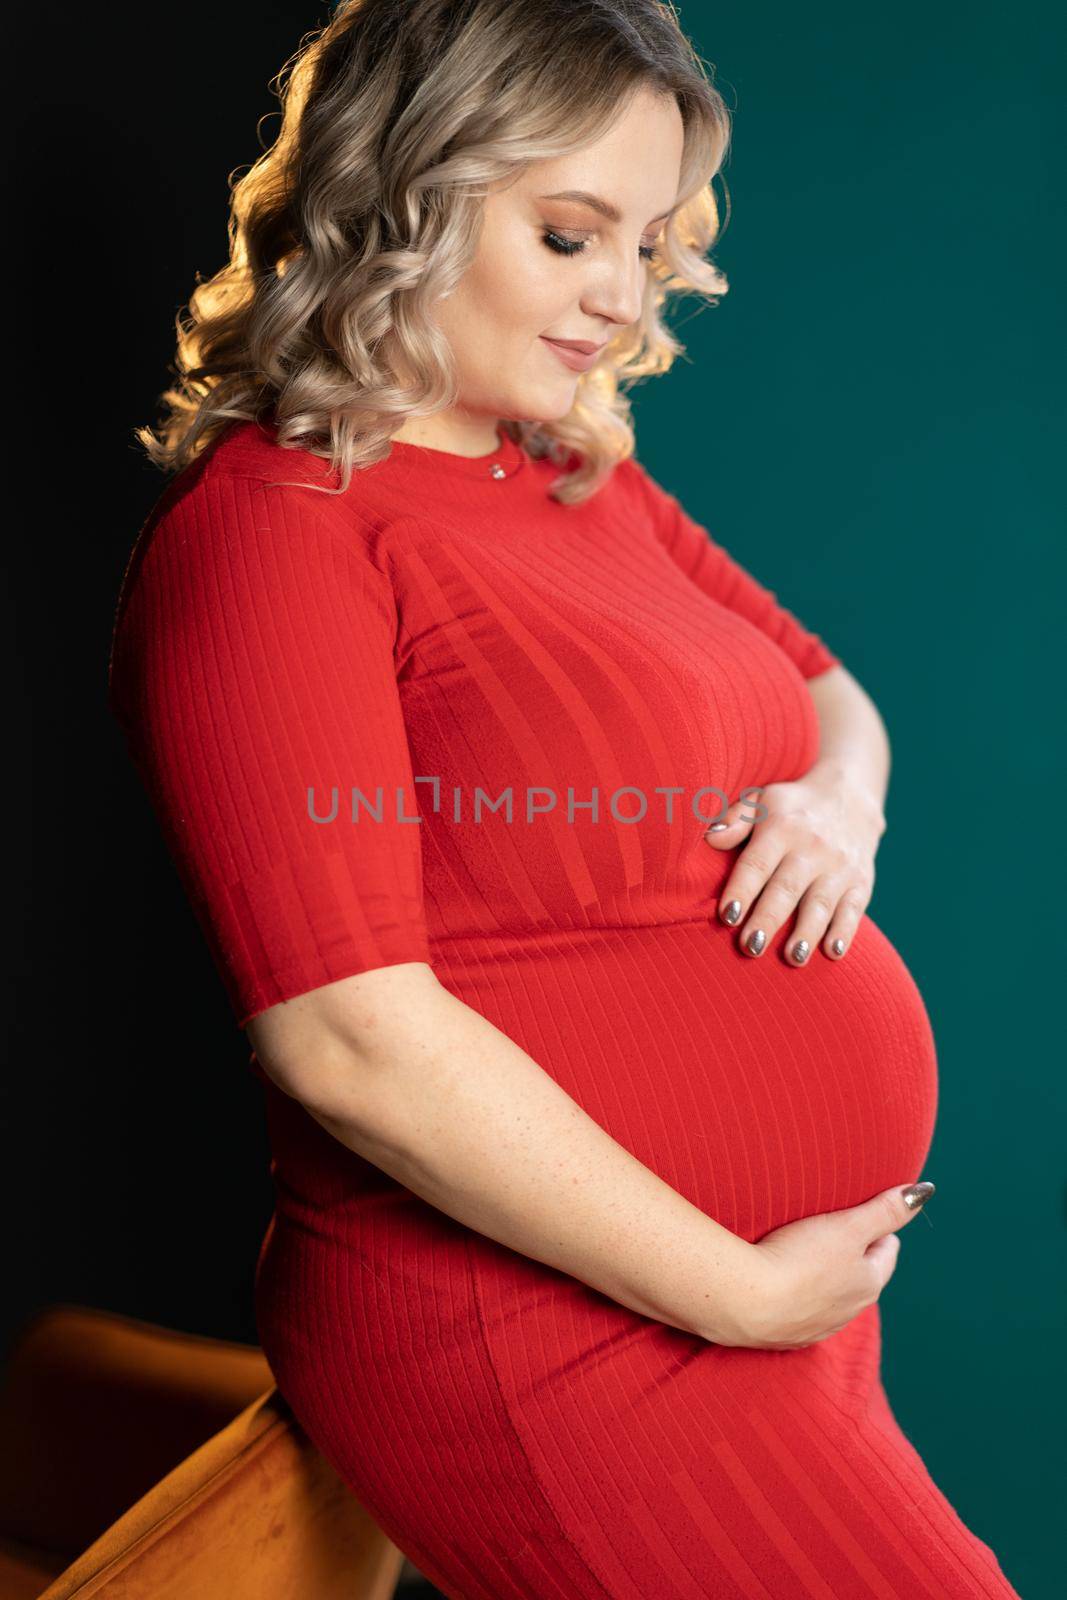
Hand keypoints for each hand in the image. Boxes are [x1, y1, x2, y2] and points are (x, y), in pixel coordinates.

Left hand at [703, 760, 886, 964]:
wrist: (850, 797)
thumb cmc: (791, 808)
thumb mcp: (762, 800)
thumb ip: (736, 819)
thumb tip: (710, 838)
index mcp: (781, 828)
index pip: (757, 863)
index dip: (742, 890)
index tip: (727, 916)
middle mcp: (811, 848)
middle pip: (786, 889)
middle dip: (768, 920)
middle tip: (750, 947)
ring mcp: (839, 867)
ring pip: (820, 903)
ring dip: (806, 932)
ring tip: (792, 958)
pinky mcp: (861, 882)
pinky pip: (853, 909)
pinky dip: (844, 932)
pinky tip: (832, 952)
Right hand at [709, 1181, 934, 1349]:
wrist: (745, 1302)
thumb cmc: (799, 1258)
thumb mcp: (847, 1226)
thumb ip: (886, 1209)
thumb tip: (924, 1190)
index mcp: (868, 1283)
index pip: (886, 1251)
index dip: (879, 1229)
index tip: (868, 1214)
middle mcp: (848, 1311)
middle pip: (861, 1276)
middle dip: (854, 1254)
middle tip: (837, 1230)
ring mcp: (816, 1327)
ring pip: (831, 1297)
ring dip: (824, 1278)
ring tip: (806, 1254)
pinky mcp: (785, 1336)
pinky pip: (800, 1312)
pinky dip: (797, 1296)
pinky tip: (780, 1284)